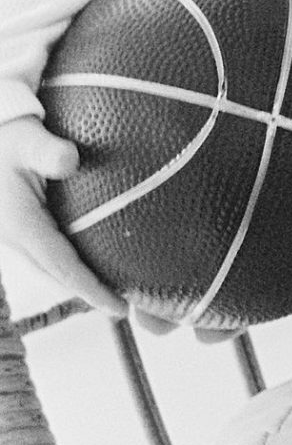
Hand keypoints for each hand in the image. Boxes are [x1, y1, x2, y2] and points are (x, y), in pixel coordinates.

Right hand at [0, 113, 127, 316]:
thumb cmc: (11, 136)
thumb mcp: (28, 139)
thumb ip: (48, 151)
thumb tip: (70, 161)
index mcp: (19, 224)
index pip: (61, 266)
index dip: (90, 290)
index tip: (118, 308)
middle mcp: (14, 237)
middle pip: (57, 276)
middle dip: (90, 293)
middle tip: (127, 305)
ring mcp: (13, 237)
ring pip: (50, 270)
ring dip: (78, 282)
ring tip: (115, 292)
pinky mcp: (18, 231)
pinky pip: (46, 257)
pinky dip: (69, 267)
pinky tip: (93, 264)